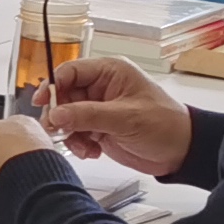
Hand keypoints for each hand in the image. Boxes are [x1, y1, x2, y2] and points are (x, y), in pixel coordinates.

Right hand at [41, 54, 194, 176]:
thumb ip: (88, 115)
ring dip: (69, 133)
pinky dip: (77, 144)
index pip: (70, 72)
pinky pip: (75, 133)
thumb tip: (56, 114)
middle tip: (60, 131)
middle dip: (59, 115)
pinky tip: (91, 151)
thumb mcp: (125, 117)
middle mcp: (101, 88)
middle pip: (63, 96)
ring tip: (82, 145)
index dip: (53, 86)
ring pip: (66, 117)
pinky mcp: (98, 128)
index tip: (42, 103)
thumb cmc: (165, 125)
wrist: (181, 152)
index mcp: (110, 72)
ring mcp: (98, 109)